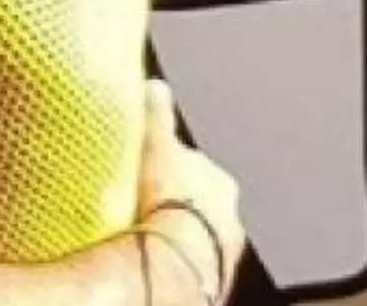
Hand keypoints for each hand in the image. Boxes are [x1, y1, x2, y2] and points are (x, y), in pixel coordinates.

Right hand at [137, 79, 245, 302]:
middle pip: (195, 200)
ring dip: (171, 228)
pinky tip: (147, 254)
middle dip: (172, 197)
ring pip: (191, 232)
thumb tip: (155, 85)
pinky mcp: (207, 280)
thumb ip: (157, 113)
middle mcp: (228, 218)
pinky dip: (168, 255)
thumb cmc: (166, 203)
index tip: (144, 165)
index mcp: (219, 182)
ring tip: (139, 229)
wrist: (170, 264)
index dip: (166, 163)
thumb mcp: (156, 143)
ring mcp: (220, 252)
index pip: (191, 165)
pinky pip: (183, 260)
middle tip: (138, 197)